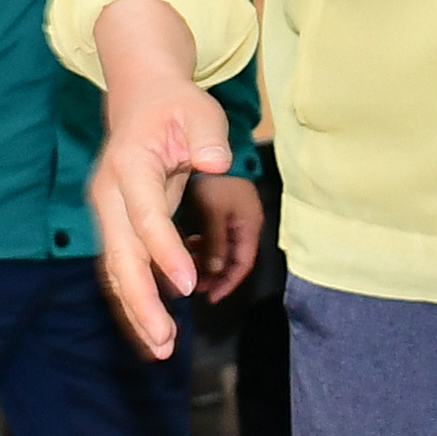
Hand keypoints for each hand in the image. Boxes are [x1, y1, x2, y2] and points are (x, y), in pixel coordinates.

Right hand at [90, 0, 232, 356]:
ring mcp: (107, 211)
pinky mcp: (115, 225)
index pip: (146, 217)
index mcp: (130, 166)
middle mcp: (109, 194)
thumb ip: (208, 137)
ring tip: (161, 348)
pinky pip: (121, 268)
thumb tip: (216, 164)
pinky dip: (134, 299)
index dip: (164, 252)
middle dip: (140, 300)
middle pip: (120, 255)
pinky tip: (153, 329)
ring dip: (135, 309)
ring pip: (115, 269)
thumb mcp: (200, 110)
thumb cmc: (176, 106)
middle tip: (164, 341)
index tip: (185, 286)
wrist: (140, 97)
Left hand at [185, 173, 264, 304]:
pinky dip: (201, 245)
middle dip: (214, 276)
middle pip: (232, 259)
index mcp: (249, 223)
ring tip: (187, 267)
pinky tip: (186, 245)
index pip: (243, 263)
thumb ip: (214, 240)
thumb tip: (211, 271)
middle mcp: (245, 222)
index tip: (210, 297)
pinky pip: (213, 235)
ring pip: (221, 248)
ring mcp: (233, 214)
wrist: (207, 138)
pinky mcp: (221, 208)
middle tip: (194, 288)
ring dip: (205, 261)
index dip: (227, 283)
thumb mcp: (213, 209)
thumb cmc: (215, 174)